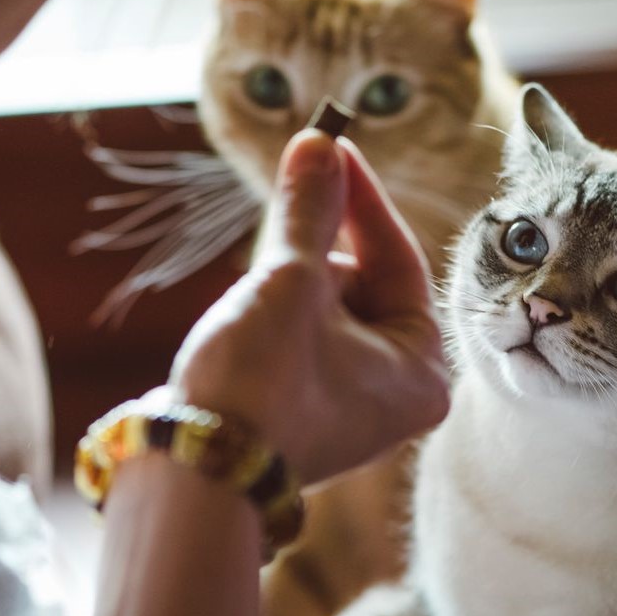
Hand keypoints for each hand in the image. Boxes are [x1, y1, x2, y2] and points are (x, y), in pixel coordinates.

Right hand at [169, 131, 449, 485]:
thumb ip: (311, 209)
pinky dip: (279, 314)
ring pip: (328, 308)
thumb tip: (320, 142)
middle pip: (364, 283)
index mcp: (423, 370)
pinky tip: (248, 322)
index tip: (331, 144)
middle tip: (282, 222)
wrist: (193, 474)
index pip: (399, 258)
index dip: (361, 197)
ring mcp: (354, 404)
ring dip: (290, 283)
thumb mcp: (290, 282)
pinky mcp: (309, 408)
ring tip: (256, 303)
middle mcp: (399, 392)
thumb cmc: (259, 383)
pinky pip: (305, 338)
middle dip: (316, 251)